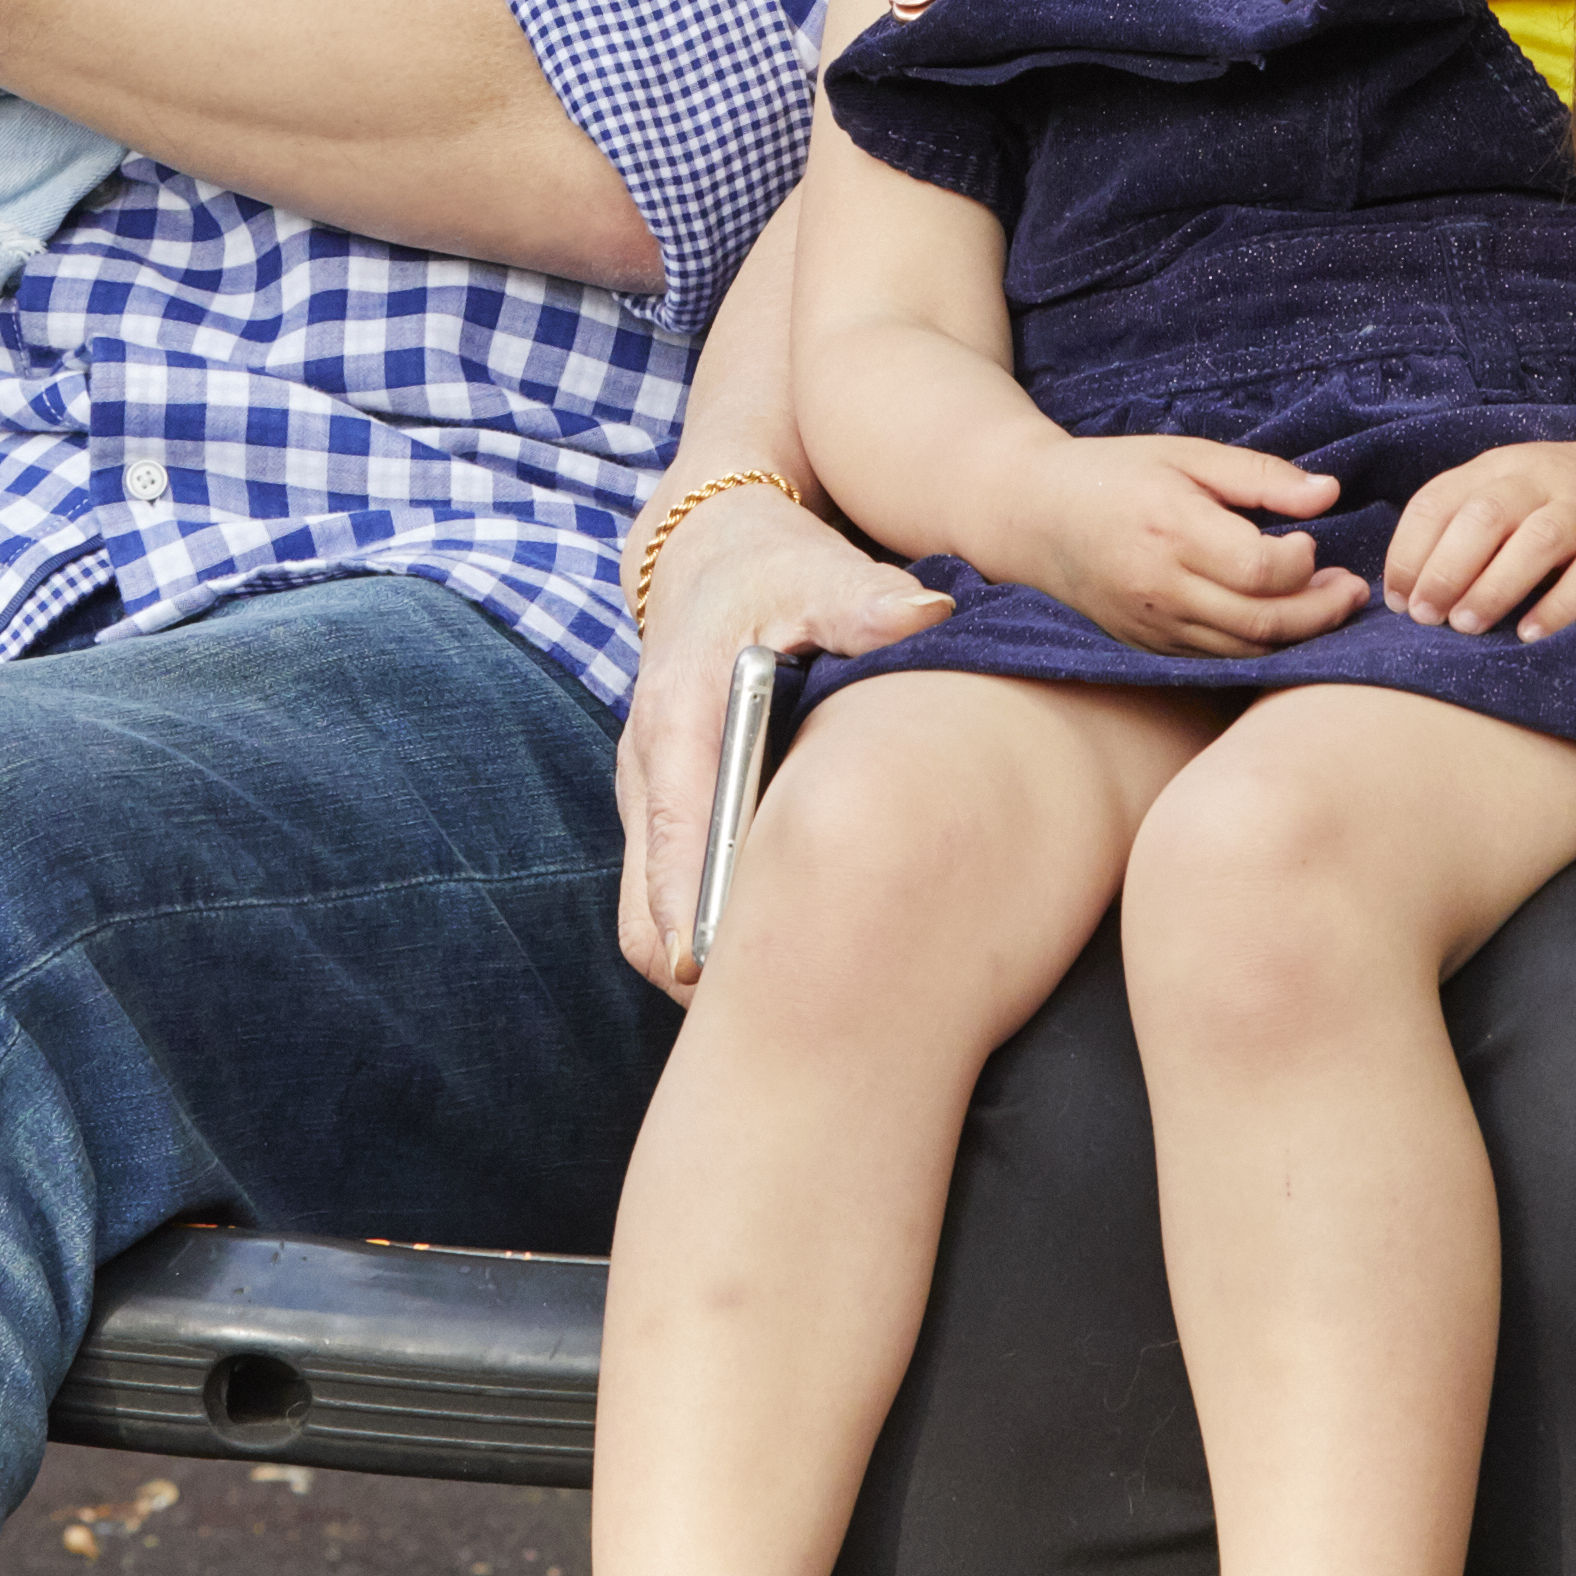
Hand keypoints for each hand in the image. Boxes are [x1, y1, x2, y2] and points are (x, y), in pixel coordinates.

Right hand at [608, 485, 953, 998]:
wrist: (711, 549)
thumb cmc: (770, 567)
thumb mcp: (815, 571)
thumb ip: (865, 601)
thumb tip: (927, 616)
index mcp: (676, 720)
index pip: (679, 848)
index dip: (704, 927)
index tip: (748, 991)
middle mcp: (647, 771)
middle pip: (648, 917)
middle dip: (707, 974)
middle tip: (798, 1026)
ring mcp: (650, 800)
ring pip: (654, 919)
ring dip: (712, 962)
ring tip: (799, 1011)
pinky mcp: (668, 816)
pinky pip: (675, 900)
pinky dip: (718, 934)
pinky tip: (787, 956)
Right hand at [1016, 437, 1355, 659]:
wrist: (1032, 515)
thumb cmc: (1115, 472)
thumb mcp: (1187, 453)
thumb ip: (1260, 476)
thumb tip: (1329, 493)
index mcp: (1172, 527)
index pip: (1260, 570)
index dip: (1302, 564)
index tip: (1310, 541)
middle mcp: (1161, 585)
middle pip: (1262, 622)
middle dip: (1321, 611)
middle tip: (1351, 589)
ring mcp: (1152, 624)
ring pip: (1244, 650)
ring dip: (1298, 635)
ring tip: (1328, 605)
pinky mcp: (1147, 645)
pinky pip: (1217, 658)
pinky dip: (1257, 646)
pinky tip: (1280, 621)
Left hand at [1378, 436, 1575, 642]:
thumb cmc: (1568, 499)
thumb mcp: (1514, 490)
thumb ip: (1465, 521)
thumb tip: (1406, 589)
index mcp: (1502, 466)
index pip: (1438, 500)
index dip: (1409, 551)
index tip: (1398, 599)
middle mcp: (1543, 478)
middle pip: (1483, 517)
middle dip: (1444, 570)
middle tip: (1426, 618)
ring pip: (1535, 543)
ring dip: (1493, 588)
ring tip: (1465, 626)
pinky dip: (1558, 607)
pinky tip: (1530, 635)